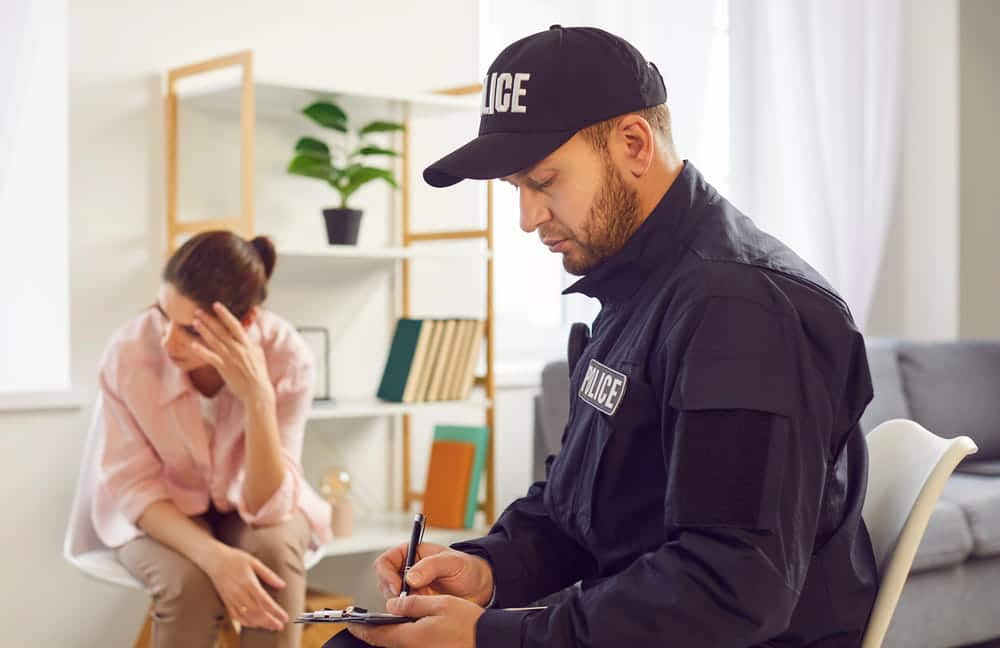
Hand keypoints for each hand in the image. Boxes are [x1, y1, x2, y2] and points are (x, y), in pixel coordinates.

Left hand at [190, 302, 273, 404]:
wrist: (257, 391)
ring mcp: (231, 358)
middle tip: (198, 310)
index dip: (225, 314)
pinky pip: (211, 357)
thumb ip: (250, 343)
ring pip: (215, 341)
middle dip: (210, 320)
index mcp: (247, 344)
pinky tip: (193, 344)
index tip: (216, 305)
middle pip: (222, 331)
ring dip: (204, 331)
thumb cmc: (258, 373)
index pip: (235, 325)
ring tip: (195, 322)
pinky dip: (202, 351)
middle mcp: (238, 349)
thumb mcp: (258, 354)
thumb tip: (247, 334)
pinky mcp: (224, 368)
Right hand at [202, 543, 288, 630]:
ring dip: (260, 623)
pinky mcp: (226, 601)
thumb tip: (283, 585)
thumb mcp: (254, 562)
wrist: (214, 560)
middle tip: (280, 626)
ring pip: (246, 616)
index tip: (285, 617)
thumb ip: (268, 575)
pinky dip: (246, 622)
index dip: (275, 611)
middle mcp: (239, 592)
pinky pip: (236, 616)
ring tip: (271, 626)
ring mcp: (231, 598)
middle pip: (256, 611)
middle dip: (269, 621)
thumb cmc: (236, 558)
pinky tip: (255, 624)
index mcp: (248, 582)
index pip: (264, 601)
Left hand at [347, 595, 483, 647]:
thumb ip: (412, 604)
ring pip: (397, 645)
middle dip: (372, 633)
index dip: (361, 628)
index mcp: (411, 638)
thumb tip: (392, 606)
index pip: (377, 635)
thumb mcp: (439, 604)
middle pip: (385, 643)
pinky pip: (409, 647)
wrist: (490, 640)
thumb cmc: (469, 624)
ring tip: (379, 625)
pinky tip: (403, 630)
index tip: (350, 623)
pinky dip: (401, 638)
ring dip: (387, 636)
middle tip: (361, 624)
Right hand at [374, 542, 493, 605]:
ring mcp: (410, 590)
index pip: (385, 562)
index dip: (386, 574)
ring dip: (400, 605)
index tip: (397, 586)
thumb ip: (431, 566)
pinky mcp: (416, 606)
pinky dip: (408, 615)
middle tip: (407, 601)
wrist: (480, 587)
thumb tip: (410, 577)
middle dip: (392, 593)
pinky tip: (420, 614)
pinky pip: (403, 612)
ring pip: (391, 600)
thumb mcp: (452, 562)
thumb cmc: (466, 568)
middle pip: (384, 583)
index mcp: (410, 554)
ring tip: (419, 606)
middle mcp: (406, 572)